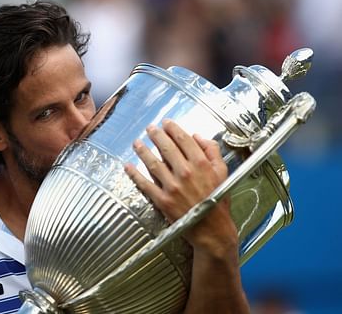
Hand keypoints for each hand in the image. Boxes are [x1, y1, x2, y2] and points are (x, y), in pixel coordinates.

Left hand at [124, 119, 237, 255]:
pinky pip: (145, 184)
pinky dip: (134, 174)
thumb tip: (198, 136)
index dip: (173, 129)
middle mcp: (185, 172)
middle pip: (166, 148)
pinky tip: (128, 166)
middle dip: (156, 135)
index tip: (166, 122)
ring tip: (136, 142)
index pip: (183, 140)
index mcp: (201, 164)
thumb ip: (212, 151)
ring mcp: (172, 186)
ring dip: (143, 151)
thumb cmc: (218, 200)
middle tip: (149, 128)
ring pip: (153, 163)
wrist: (212, 229)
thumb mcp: (223, 172)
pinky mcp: (162, 200)